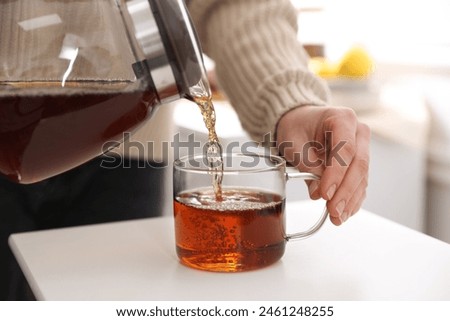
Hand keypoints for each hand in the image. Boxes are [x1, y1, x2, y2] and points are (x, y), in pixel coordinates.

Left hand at [276, 105, 369, 225]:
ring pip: (362, 177)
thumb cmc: (297, 127)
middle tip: (333, 210)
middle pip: (358, 165)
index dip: (337, 174)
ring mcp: (362, 148)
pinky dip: (352, 199)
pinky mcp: (359, 163)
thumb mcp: (294, 142)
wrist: (301, 122)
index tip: (326, 193)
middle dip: (345, 192)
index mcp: (343, 118)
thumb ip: (306, 165)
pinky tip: (344, 213)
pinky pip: (360, 183)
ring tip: (336, 217)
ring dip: (350, 200)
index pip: (346, 149)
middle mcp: (358, 132)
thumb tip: (317, 193)